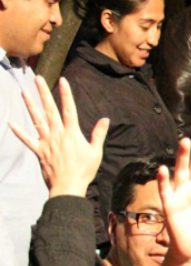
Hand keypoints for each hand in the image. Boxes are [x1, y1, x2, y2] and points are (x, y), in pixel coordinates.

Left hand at [10, 75, 106, 196]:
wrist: (68, 186)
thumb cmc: (84, 170)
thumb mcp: (96, 152)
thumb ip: (99, 134)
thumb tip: (105, 119)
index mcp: (72, 133)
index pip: (69, 109)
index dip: (66, 94)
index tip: (63, 80)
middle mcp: (57, 134)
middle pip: (49, 109)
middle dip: (43, 93)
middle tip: (37, 78)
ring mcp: (46, 142)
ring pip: (36, 120)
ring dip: (29, 105)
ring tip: (23, 92)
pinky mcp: (38, 151)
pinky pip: (27, 139)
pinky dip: (19, 131)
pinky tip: (11, 122)